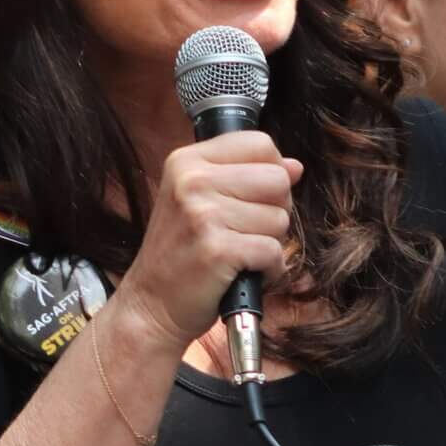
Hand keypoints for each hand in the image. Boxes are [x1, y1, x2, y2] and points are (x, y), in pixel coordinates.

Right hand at [116, 131, 302, 347]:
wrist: (151, 302)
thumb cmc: (181, 251)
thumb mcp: (201, 199)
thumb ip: (246, 175)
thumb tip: (295, 167)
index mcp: (187, 161)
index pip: (259, 143)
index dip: (271, 172)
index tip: (254, 197)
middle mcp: (191, 181)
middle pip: (277, 180)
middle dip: (275, 209)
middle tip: (246, 230)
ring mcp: (202, 215)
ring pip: (280, 218)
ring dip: (269, 242)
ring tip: (239, 252)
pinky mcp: (216, 250)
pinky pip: (273, 251)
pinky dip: (269, 269)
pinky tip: (245, 271)